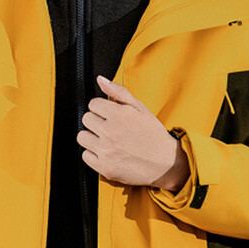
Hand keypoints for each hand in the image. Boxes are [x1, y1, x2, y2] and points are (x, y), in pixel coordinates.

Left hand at [76, 76, 189, 192]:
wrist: (166, 163)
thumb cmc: (153, 135)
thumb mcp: (140, 108)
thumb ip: (118, 92)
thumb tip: (100, 80)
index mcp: (120, 115)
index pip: (93, 104)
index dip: (102, 108)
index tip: (110, 115)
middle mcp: (111, 132)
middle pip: (86, 119)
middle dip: (97, 122)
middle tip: (110, 128)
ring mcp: (107, 150)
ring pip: (82, 137)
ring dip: (92, 138)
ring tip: (107, 140)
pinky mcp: (105, 167)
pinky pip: (85, 156)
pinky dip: (94, 155)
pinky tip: (107, 153)